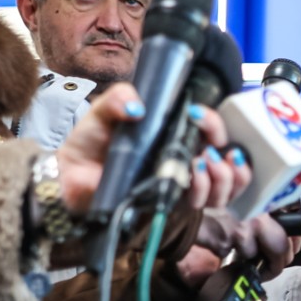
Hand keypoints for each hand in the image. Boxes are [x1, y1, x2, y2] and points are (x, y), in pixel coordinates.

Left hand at [55, 86, 243, 212]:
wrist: (71, 175)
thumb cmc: (91, 143)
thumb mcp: (104, 111)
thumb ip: (119, 98)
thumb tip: (138, 108)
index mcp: (174, 133)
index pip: (211, 128)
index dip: (215, 123)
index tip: (198, 115)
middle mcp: (185, 158)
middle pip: (229, 158)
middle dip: (227, 148)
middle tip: (209, 144)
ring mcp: (182, 182)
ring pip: (226, 185)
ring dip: (223, 174)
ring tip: (204, 162)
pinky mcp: (174, 202)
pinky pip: (208, 202)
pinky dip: (208, 189)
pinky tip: (195, 176)